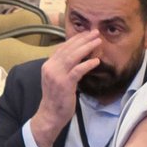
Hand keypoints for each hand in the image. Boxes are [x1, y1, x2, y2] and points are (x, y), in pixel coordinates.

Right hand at [28, 31, 101, 146]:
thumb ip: (64, 67)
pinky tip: (96, 61)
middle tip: (95, 32)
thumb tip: (78, 56)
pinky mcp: (64, 84)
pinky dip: (87, 64)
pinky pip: (77, 71)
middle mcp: (50, 67)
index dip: (75, 39)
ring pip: (73, 57)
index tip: (86, 33)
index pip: (62, 47)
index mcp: (48, 65)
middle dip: (83, 39)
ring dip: (87, 47)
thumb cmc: (56, 97)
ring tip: (98, 41)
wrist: (50, 114)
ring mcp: (57, 76)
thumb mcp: (57, 78)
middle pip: (68, 49)